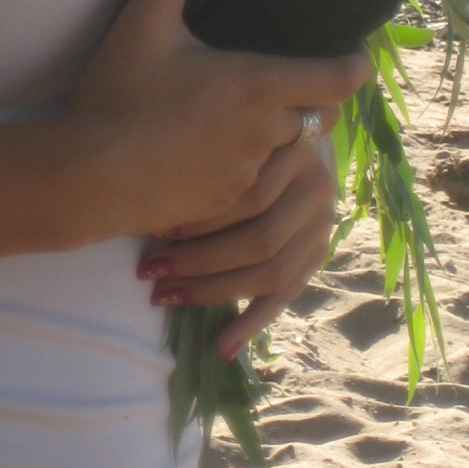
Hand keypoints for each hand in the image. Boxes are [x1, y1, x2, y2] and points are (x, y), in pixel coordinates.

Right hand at [66, 0, 368, 245]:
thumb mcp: (143, 23)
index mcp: (258, 88)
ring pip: (290, 155)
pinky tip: (217, 153)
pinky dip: (251, 167)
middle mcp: (266, 135)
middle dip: (309, 99)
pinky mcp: (226, 205)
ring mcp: (248, 176)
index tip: (356, 54)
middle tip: (286, 79)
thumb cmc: (120, 97)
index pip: (339, 81)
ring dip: (281, 137)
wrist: (88, 177)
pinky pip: (259, 185)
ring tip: (251, 118)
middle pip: (317, 116)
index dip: (355, 66)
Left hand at [136, 130, 340, 359]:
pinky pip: (284, 296)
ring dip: (212, 291)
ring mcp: (321, 226)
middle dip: (198, 258)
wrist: (295, 134)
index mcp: (296, 148)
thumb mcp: (237, 120)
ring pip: (269, 272)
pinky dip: (251, 324)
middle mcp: (317, 188)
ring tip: (163, 297)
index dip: (201, 215)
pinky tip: (221, 347)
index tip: (154, 226)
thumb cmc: (244, 125)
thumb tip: (149, 173)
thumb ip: (216, 141)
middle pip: (259, 238)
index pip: (250, 193)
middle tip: (147, 268)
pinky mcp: (317, 255)